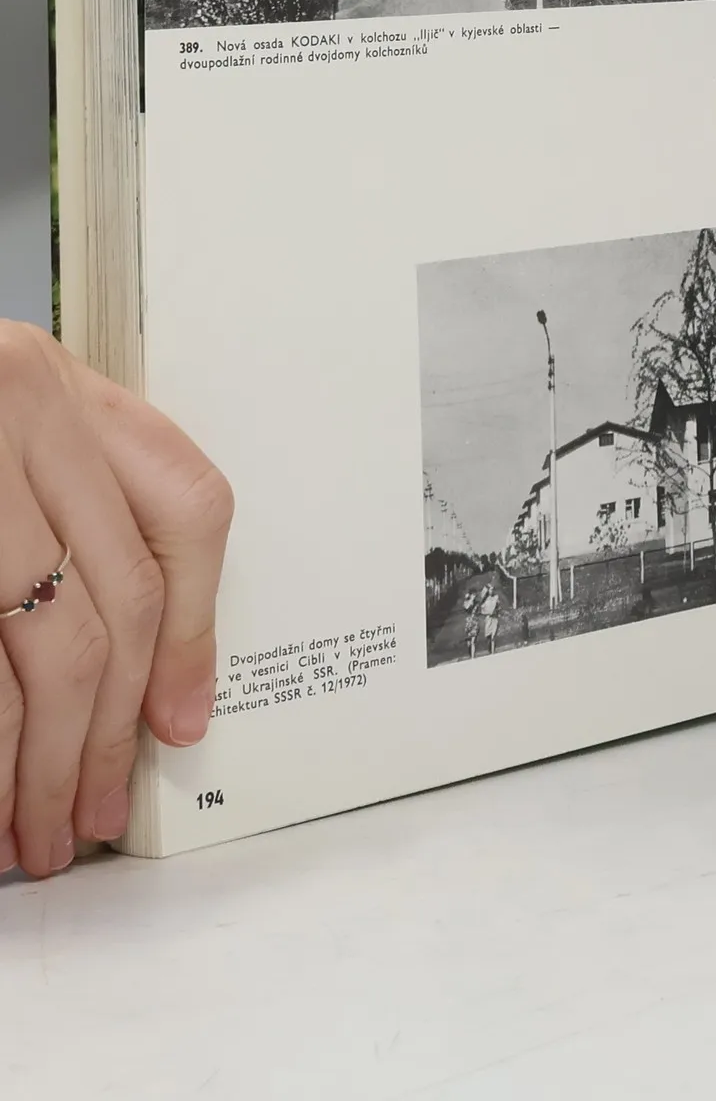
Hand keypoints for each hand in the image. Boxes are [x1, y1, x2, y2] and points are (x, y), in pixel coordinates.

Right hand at [0, 323, 232, 876]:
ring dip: (38, 761)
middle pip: (112, 601)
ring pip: (44, 646)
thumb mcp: (3, 433)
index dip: (191, 630)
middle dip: (103, 729)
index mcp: (53, 387)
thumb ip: (67, 511)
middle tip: (86, 813)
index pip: (186, 509)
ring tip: (28, 834)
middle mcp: (18, 416)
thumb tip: (141, 675)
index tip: (178, 722)